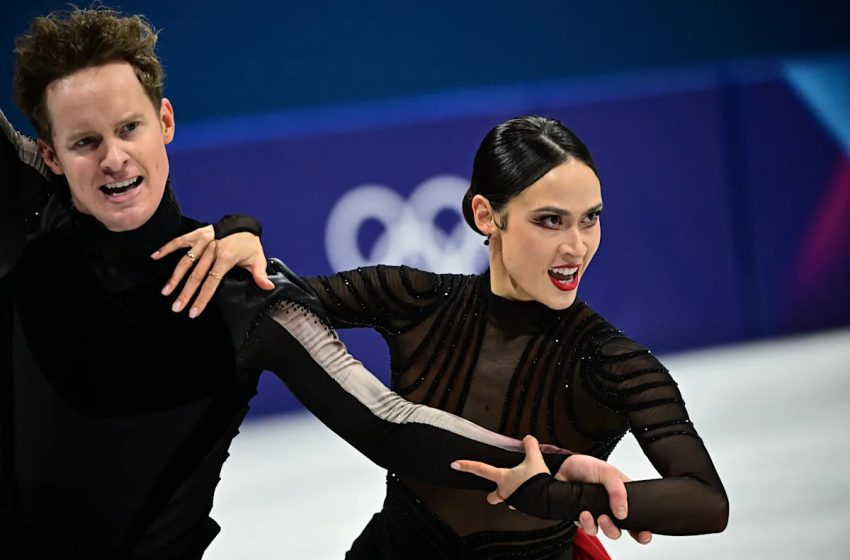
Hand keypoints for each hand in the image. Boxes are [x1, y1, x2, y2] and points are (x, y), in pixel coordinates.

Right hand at [151, 226, 273, 316]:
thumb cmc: (250, 243)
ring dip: (175, 276)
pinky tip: (155, 257)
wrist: (244, 223)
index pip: (212, 282)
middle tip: (176, 307)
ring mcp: (203, 241)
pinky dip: (167, 248)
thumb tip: (268, 287)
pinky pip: (180, 241)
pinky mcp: (197, 234)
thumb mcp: (258, 258)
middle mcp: (212, 249)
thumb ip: (260, 274)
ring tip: (166, 292)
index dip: (202, 298)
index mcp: (226, 258)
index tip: (193, 311)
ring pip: (185, 260)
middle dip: (185, 293)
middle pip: (196, 275)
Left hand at [451, 435, 549, 504]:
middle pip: (493, 496)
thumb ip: (530, 446)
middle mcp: (505, 491)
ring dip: (512, 495)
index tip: (455, 464)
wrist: (549, 500)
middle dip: (492, 495)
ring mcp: (515, 502)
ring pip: (509, 499)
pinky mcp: (525, 508)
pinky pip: (522, 503)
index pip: (481, 469)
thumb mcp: (534, 458)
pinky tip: (532, 494)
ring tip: (521, 489)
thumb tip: (528, 438)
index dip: (467, 466)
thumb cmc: (536, 481)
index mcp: (502, 478)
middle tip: (493, 492)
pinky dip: (525, 499)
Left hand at [557, 455, 651, 544]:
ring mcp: (598, 512)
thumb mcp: (607, 471)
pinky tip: (584, 513)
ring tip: (597, 516)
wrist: (562, 468)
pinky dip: (587, 524)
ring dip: (604, 527)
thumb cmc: (585, 466)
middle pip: (622, 529)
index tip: (644, 534)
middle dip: (617, 529)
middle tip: (610, 520)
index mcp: (623, 494)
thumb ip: (618, 490)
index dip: (642, 529)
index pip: (638, 514)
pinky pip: (589, 529)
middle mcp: (612, 505)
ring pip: (607, 531)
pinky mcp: (584, 517)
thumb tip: (623, 513)